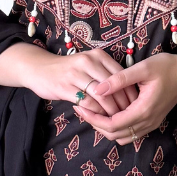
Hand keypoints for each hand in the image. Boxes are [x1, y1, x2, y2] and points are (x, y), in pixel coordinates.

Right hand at [3, 45, 137, 115]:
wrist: (39, 69)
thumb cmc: (68, 70)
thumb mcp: (88, 65)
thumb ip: (105, 74)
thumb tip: (127, 92)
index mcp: (97, 56)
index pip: (121, 74)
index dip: (130, 91)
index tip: (137, 104)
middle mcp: (88, 62)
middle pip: (114, 86)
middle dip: (124, 103)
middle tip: (130, 116)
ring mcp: (75, 74)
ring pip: (102, 96)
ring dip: (111, 110)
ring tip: (116, 119)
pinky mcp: (64, 87)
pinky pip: (87, 103)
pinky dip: (96, 113)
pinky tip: (99, 119)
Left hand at [77, 52, 176, 143]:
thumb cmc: (167, 67)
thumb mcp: (143, 68)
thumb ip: (119, 79)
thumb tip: (97, 88)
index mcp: (143, 110)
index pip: (112, 125)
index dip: (93, 119)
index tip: (80, 107)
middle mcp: (147, 122)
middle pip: (114, 135)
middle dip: (96, 124)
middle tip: (82, 109)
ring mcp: (150, 124)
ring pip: (122, 137)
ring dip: (106, 128)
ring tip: (93, 111)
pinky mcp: (151, 122)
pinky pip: (130, 133)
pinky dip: (116, 128)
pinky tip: (109, 112)